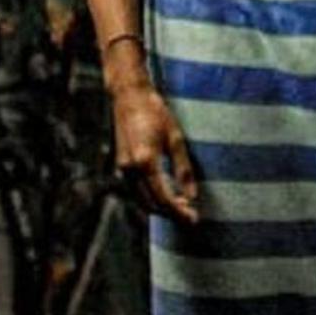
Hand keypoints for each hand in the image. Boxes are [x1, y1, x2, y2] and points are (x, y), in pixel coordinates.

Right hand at [110, 78, 199, 222]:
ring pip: (142, 201)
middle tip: (190, 215)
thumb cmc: (154, 112)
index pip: (163, 198)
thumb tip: (192, 196)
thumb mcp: (175, 138)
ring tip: (181, 206)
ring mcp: (123, 169)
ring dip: (161, 207)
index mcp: (145, 162)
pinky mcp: (121, 165)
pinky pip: (136, 191)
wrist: (129, 96)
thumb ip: (183, 169)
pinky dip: (150, 198)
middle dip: (171, 213)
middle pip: (151, 204)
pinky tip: (165, 194)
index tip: (194, 218)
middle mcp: (130, 169)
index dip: (179, 212)